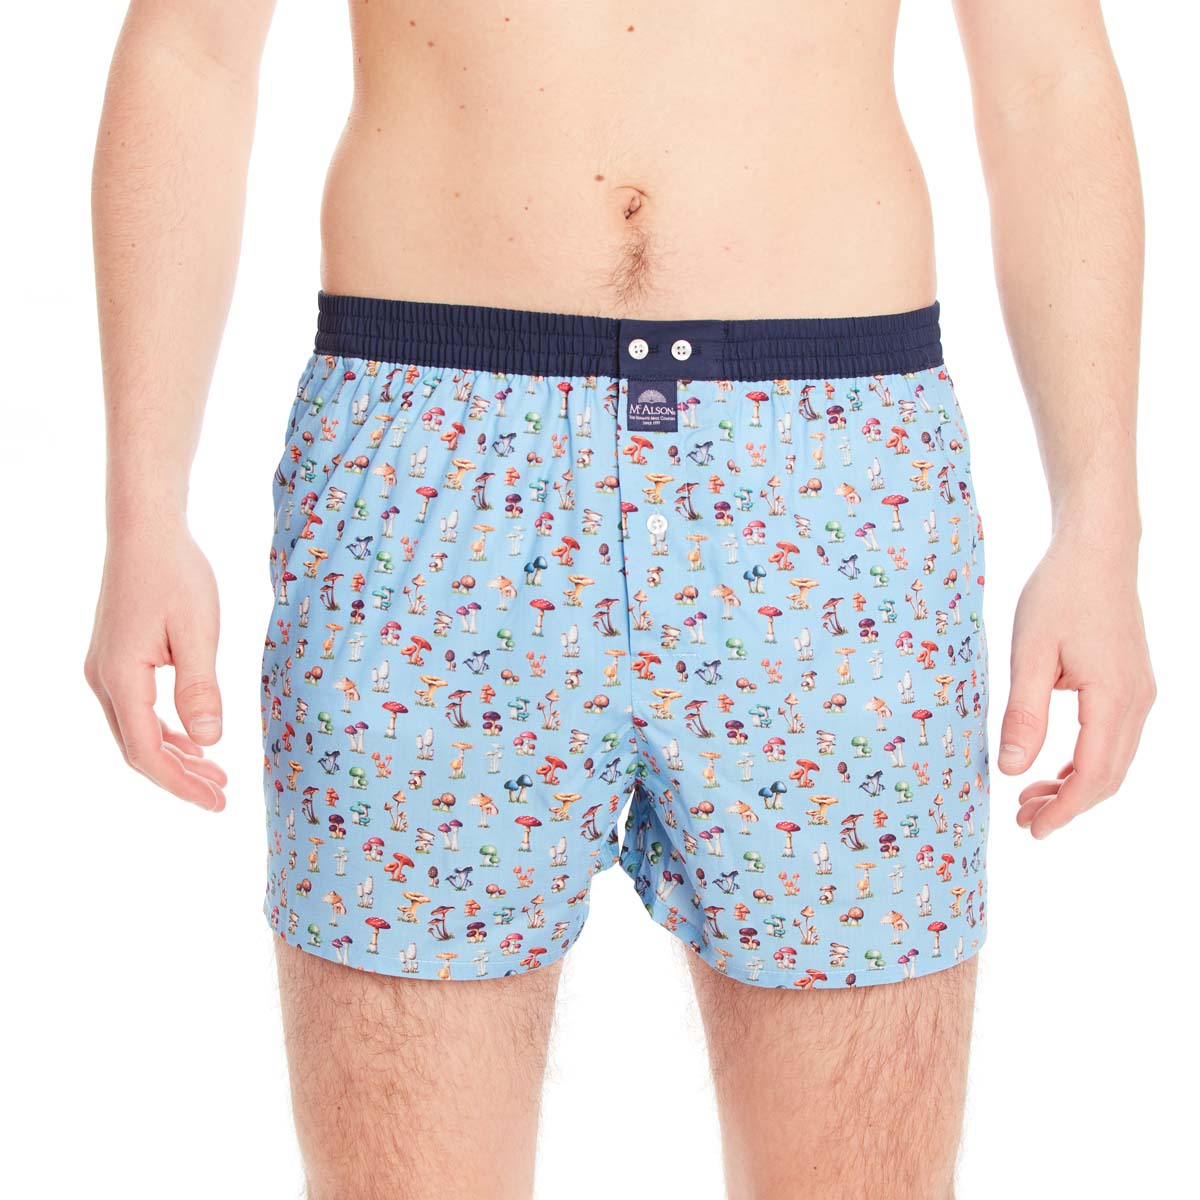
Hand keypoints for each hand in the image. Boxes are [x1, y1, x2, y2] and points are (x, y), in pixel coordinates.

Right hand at [85, 527, 226, 810]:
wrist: (146, 533)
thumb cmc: (176, 575)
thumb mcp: (199, 631)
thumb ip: (201, 687)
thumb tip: (210, 742)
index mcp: (121, 678)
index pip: (146, 751)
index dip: (180, 784)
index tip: (217, 803)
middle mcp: (103, 679)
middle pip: (138, 748)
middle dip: (179, 778)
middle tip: (222, 797)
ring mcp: (105, 669)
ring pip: (136, 731)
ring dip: (174, 757)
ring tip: (215, 776)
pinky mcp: (116, 659)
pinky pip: (137, 710)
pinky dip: (166, 731)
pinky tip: (195, 741)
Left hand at [997, 540, 1153, 837]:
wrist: (1096, 550)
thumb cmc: (1058, 593)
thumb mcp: (1029, 653)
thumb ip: (1022, 714)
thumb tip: (1012, 770)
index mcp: (1112, 697)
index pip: (1092, 774)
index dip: (1064, 810)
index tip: (1032, 830)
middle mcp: (1137, 701)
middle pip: (1108, 776)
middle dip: (1067, 805)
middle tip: (1022, 820)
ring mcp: (1140, 692)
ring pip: (1114, 760)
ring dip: (1076, 785)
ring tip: (1030, 797)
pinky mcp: (1132, 683)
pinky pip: (1115, 739)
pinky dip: (1086, 761)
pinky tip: (1054, 767)